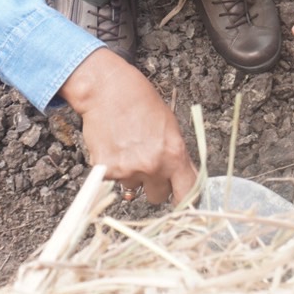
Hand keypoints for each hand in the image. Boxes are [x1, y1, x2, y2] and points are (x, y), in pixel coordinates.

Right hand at [59, 49, 197, 205]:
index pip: (187, 192)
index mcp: (174, 154)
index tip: (183, 202)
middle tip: (149, 167)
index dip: (186, 200)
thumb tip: (183, 178)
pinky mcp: (106, 171)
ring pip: (133, 190)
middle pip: (158, 197)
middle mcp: (152, 166)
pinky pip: (113, 181)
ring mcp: (127, 171)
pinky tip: (115, 149)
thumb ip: (177, 156)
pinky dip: (114, 171)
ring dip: (133, 177)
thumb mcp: (171, 127)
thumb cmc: (141, 102)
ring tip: (129, 151)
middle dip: (155, 186)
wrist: (108, 91)